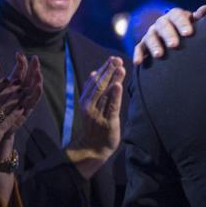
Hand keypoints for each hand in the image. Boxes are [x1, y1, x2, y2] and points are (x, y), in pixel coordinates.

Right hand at [65, 56, 125, 176]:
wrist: (92, 147)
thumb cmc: (94, 124)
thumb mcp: (90, 106)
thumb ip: (93, 90)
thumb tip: (94, 72)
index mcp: (85, 99)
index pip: (94, 81)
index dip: (104, 69)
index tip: (112, 59)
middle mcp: (89, 105)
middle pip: (99, 85)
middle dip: (109, 71)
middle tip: (117, 59)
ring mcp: (98, 114)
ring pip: (106, 94)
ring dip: (113, 79)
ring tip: (120, 68)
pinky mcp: (108, 122)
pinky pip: (111, 107)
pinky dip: (115, 96)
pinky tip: (118, 86)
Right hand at [132, 5, 205, 62]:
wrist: (174, 38)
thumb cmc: (187, 31)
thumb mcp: (194, 24)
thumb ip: (199, 18)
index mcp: (174, 16)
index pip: (177, 15)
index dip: (182, 23)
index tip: (188, 33)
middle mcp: (161, 23)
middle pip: (163, 25)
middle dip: (168, 35)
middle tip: (174, 45)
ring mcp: (151, 33)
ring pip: (150, 37)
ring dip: (154, 45)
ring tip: (159, 55)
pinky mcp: (143, 45)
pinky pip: (139, 48)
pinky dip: (138, 54)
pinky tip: (138, 62)